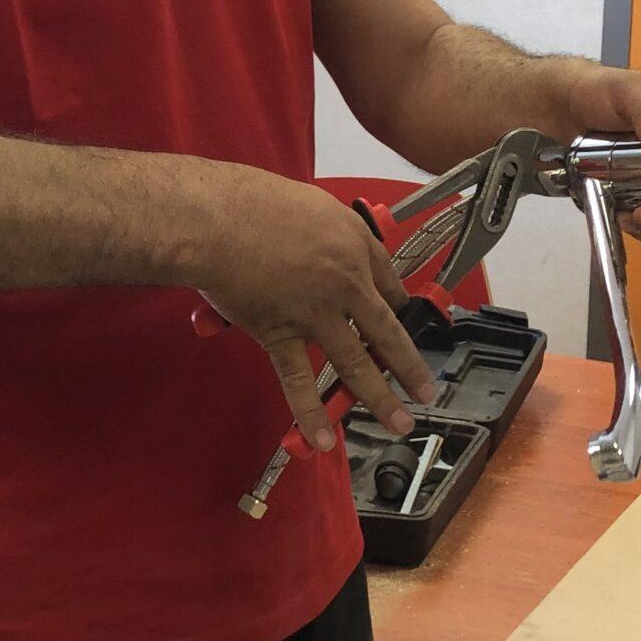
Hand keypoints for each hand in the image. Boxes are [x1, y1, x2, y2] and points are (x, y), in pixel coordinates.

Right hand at [194, 169, 439, 451]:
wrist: (214, 219)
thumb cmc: (251, 202)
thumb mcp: (310, 203)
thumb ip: (326, 232)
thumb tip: (326, 246)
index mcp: (354, 245)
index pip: (389, 282)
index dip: (400, 307)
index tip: (404, 323)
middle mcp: (344, 282)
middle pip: (387, 332)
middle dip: (410, 367)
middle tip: (426, 390)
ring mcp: (315, 313)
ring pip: (356, 363)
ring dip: (381, 398)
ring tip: (400, 422)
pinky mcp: (281, 333)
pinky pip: (299, 380)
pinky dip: (310, 412)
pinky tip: (324, 438)